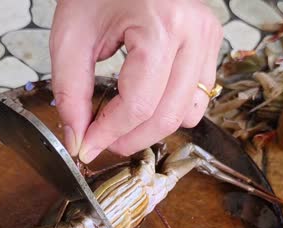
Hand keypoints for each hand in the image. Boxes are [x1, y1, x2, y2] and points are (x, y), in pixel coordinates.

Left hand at [49, 0, 223, 162]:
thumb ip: (71, 92)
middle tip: (101, 141)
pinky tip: (144, 100)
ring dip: (153, 127)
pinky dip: (171, 109)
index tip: (86, 147)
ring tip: (121, 120)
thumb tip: (78, 140)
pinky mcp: (212, 42)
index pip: (139, 103)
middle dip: (131, 138)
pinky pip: (198, 96)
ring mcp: (208, 37)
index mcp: (161, 25)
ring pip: (189, 113)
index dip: (109, 133)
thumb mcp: (71, 37)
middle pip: (167, 116)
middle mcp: (194, 33)